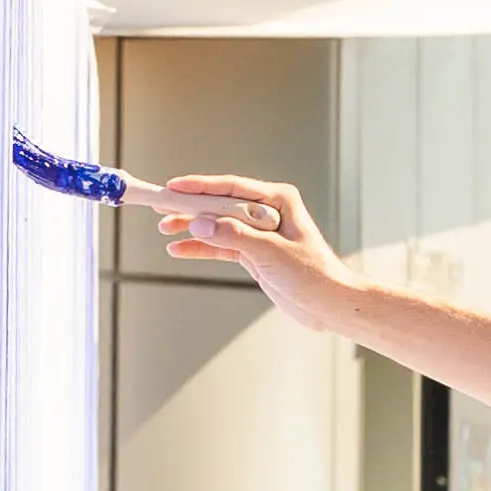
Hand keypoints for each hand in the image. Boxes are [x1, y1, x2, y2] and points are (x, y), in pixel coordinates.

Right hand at [149, 172, 361, 333]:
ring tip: (165, 229)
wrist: (328, 304)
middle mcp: (267, 212)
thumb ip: (235, 237)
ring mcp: (259, 232)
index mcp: (278, 200)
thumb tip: (199, 225)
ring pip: (217, 225)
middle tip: (161, 208)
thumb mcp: (271, 253)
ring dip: (192, 229)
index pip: (231, 187)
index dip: (200, 187)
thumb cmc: (313, 275)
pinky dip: (201, 248)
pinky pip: (221, 246)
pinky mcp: (254, 253)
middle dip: (190, 208)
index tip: (175, 186)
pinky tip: (179, 249)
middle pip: (220, 204)